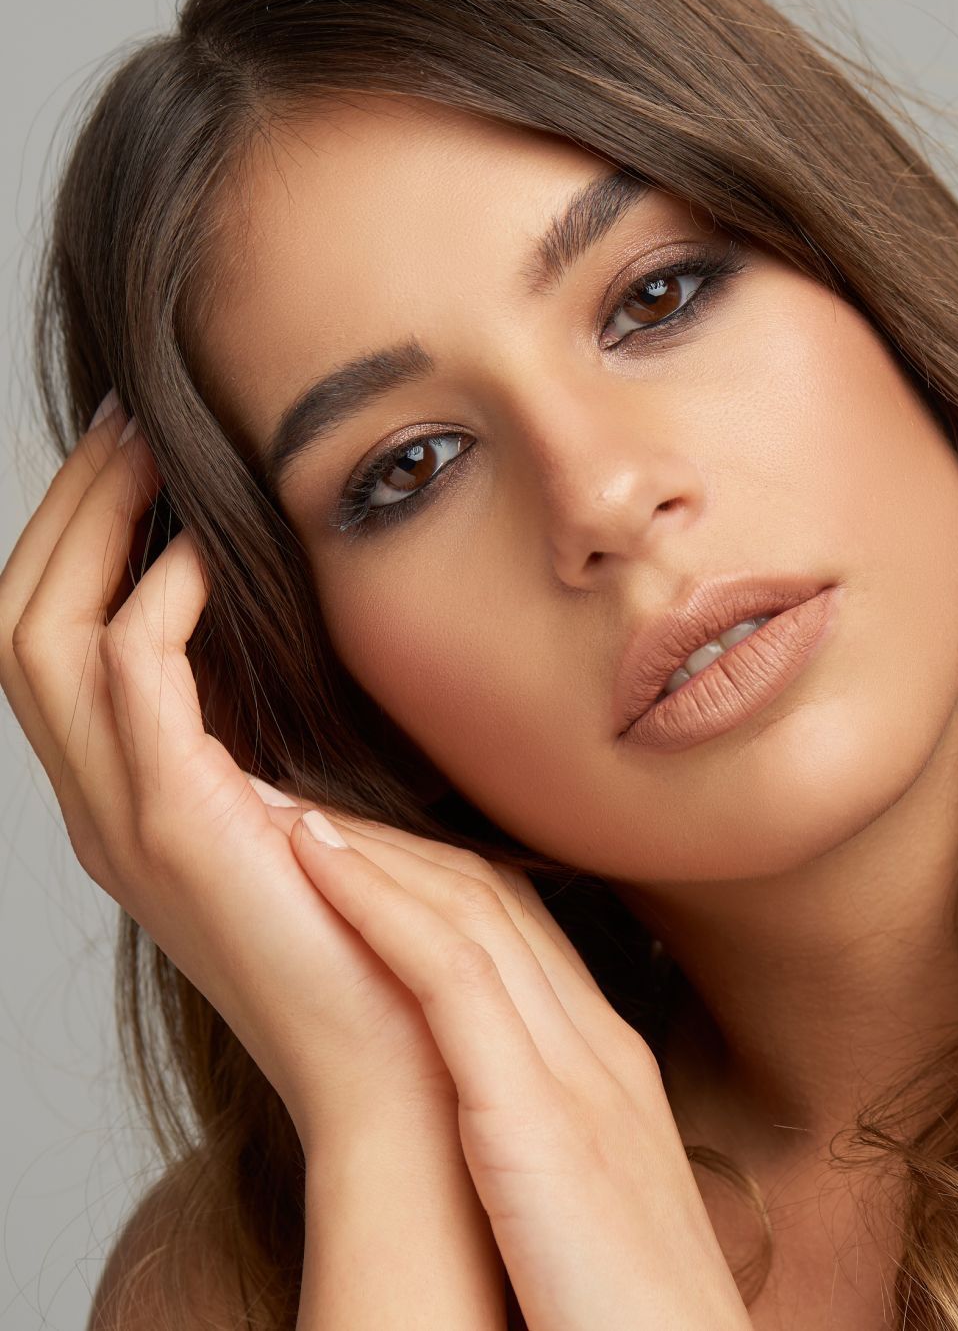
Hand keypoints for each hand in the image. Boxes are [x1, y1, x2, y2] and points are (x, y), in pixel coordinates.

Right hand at [0, 401, 482, 1149]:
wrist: (400, 1054)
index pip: (60, 638)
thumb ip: (281, 713)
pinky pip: (130, 677)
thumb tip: (298, 604)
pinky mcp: (179, 827)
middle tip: (128, 423)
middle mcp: (103, 805)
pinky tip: (207, 551)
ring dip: (94, 528)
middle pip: (24, 618)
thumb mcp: (313, 791)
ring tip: (151, 449)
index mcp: (133, 795)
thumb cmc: (381, 923)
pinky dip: (157, 598)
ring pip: (42, 635)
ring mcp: (125, 820)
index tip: (145, 454)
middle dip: (70, 509)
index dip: (86, 537)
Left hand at [280, 804, 755, 1330]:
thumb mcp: (581, 1207)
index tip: (348, 840)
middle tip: (295, 796)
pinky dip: (378, 904)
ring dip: (365, 847)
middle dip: (388, 837)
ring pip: (468, 911)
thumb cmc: (618, 1320)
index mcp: (609, 1066)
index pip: (515, 927)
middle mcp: (598, 1046)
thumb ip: (541, 1141)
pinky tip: (313, 861)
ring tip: (279, 806)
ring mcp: (578, 1074)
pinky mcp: (542, 1119)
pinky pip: (450, 975)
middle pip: (490, 897)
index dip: (426, 870)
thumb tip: (466, 1120)